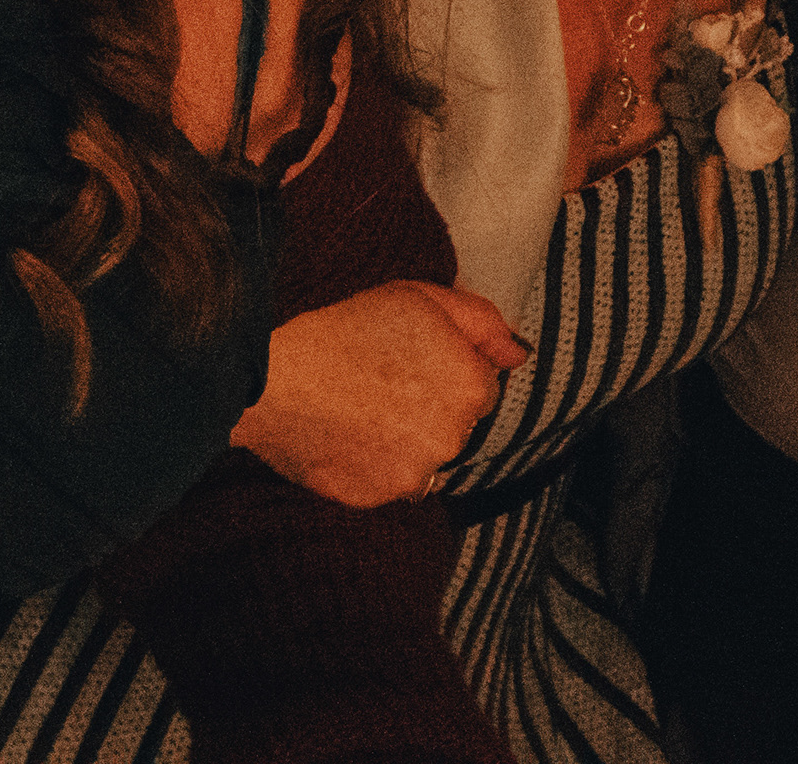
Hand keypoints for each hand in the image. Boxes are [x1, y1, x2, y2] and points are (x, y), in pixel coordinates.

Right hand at [230, 279, 527, 507]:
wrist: (277, 378)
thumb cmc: (349, 328)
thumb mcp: (423, 298)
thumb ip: (484, 325)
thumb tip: (520, 355)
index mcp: (472, 387)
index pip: (480, 384)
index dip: (445, 366)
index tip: (408, 355)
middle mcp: (453, 439)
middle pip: (454, 424)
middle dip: (429, 404)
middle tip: (381, 379)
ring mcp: (415, 474)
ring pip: (422, 455)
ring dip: (403, 438)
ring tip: (359, 407)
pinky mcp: (377, 498)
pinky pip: (387, 480)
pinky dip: (372, 462)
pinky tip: (345, 433)